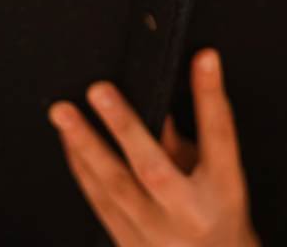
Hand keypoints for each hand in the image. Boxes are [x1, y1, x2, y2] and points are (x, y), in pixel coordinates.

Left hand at [49, 49, 258, 245]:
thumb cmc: (217, 213)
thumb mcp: (220, 174)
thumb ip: (189, 137)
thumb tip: (159, 97)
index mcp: (223, 189)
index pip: (220, 135)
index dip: (211, 95)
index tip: (204, 58)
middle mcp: (188, 213)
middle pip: (154, 168)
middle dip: (124, 126)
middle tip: (99, 89)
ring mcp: (154, 232)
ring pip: (114, 186)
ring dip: (84, 145)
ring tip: (64, 113)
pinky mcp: (127, 242)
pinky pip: (97, 200)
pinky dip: (80, 167)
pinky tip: (67, 141)